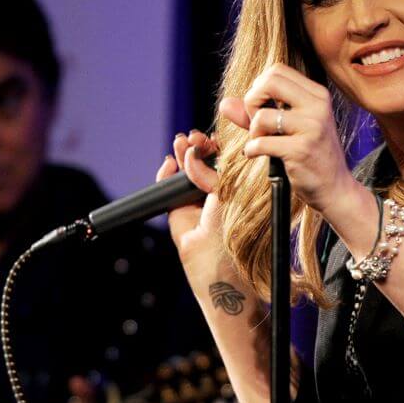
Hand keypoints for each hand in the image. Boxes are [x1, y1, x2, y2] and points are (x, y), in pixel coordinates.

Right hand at [158, 130, 229, 285]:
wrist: (218, 266)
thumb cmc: (236, 233)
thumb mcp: (230, 194)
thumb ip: (213, 171)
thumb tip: (197, 150)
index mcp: (237, 189)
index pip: (226, 160)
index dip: (217, 146)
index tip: (212, 136)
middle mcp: (216, 193)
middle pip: (203, 161)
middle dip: (197, 146)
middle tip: (194, 138)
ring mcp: (196, 201)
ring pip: (185, 170)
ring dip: (182, 154)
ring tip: (182, 143)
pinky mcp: (177, 210)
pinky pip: (168, 186)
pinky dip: (166, 172)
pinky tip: (170, 163)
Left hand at [221, 62, 359, 214]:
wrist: (335, 188)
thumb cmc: (308, 155)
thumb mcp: (286, 127)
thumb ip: (254, 113)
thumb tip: (224, 103)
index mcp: (317, 94)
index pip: (277, 71)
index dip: (259, 87)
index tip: (260, 107)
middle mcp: (318, 106)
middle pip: (269, 82)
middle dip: (252, 101)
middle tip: (256, 122)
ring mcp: (312, 127)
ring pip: (262, 115)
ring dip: (253, 131)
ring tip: (260, 142)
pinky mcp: (302, 150)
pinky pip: (262, 143)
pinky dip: (251, 150)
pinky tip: (257, 154)